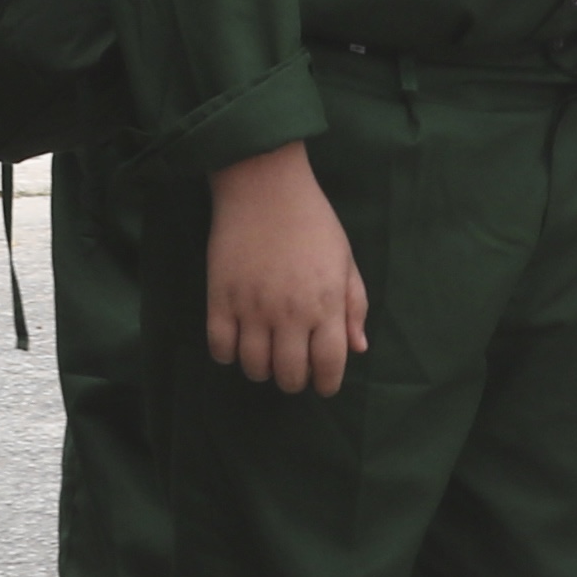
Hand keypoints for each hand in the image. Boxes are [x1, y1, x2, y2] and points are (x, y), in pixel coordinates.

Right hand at [203, 145, 368, 394]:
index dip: (327, 384)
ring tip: (266, 360)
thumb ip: (353, 305)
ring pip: (253, 367)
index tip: (324, 387)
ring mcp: (252, 308)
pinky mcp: (219, 299)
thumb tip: (357, 348)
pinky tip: (237, 345)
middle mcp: (290, 313)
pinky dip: (228, 355)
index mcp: (326, 304)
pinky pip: (219, 348)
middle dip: (294, 381)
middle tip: (293, 373)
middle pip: (289, 374)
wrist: (264, 189)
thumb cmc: (313, 222)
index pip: (329, 364)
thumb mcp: (345, 260)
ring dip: (261, 371)